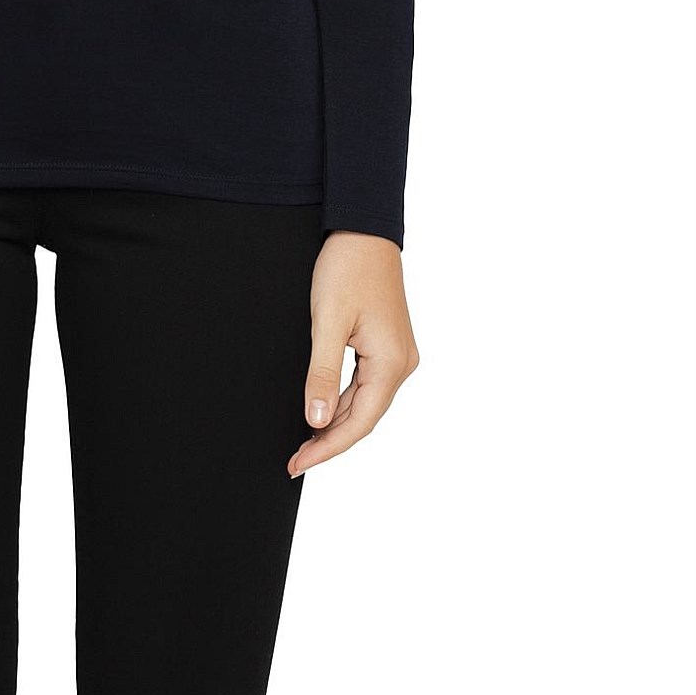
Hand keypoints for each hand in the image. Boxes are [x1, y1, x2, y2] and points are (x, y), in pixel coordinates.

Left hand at [288, 230, 417, 477]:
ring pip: (364, 402)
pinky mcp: (388, 344)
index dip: (327, 448)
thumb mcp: (327, 321)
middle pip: (363, 417)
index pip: (358, 423)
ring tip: (303, 442)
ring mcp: (398, 355)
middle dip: (328, 440)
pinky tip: (322, 409)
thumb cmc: (346, 269)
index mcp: (391, 364)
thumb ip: (321, 373)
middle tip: (294, 459)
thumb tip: (315, 422)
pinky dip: (343, 400)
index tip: (297, 465)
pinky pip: (366, 384)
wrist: (364, 229)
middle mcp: (402, 364)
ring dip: (335, 422)